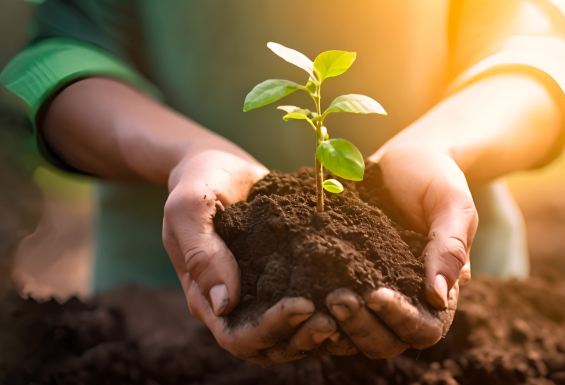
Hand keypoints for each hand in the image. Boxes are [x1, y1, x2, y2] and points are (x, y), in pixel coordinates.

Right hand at [162, 149, 336, 364]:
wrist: (221, 167)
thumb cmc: (199, 184)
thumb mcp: (189, 210)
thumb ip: (201, 253)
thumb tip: (224, 303)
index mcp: (206, 298)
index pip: (239, 336)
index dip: (271, 329)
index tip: (303, 305)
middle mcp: (237, 305)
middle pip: (270, 346)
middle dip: (302, 336)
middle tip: (335, 316)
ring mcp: (262, 294)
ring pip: (292, 334)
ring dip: (319, 328)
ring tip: (349, 307)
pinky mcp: (286, 279)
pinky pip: (307, 305)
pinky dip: (328, 306)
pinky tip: (353, 291)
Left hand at [325, 143, 476, 357]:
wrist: (405, 156)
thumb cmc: (435, 177)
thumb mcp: (452, 204)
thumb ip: (449, 246)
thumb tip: (439, 297)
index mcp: (438, 292)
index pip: (423, 328)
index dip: (400, 320)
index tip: (375, 295)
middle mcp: (404, 300)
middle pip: (385, 341)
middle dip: (360, 326)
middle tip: (336, 299)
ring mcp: (372, 291)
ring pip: (354, 332)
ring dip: (335, 324)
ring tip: (313, 300)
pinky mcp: (345, 277)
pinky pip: (330, 306)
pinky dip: (316, 308)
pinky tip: (299, 291)